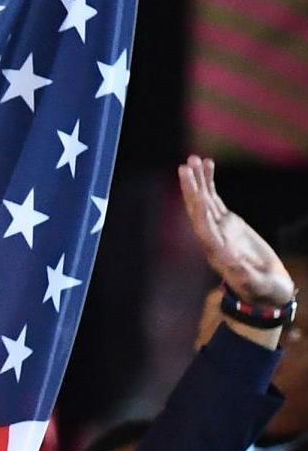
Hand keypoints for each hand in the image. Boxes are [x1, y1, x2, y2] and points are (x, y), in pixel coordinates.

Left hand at [181, 155, 294, 309]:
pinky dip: (210, 182)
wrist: (266, 290)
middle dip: (192, 190)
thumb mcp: (256, 284)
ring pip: (204, 201)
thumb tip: (231, 260)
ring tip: (193, 159)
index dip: (201, 213)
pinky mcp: (228, 222)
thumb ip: (244, 274)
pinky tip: (208, 165)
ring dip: (198, 181)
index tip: (199, 196)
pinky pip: (215, 199)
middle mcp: (212, 238)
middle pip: (198, 211)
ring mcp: (219, 229)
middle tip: (185, 167)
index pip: (204, 230)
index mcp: (217, 252)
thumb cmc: (263, 290)